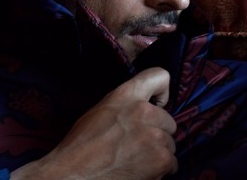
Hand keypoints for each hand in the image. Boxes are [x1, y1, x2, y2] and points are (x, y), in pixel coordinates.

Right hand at [11, 67, 176, 179]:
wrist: (74, 174)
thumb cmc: (82, 145)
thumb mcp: (102, 110)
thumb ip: (126, 104)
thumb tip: (146, 107)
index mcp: (126, 94)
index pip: (160, 76)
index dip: (162, 92)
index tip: (157, 105)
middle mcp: (143, 111)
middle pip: (168, 121)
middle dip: (157, 133)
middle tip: (137, 144)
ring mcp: (154, 135)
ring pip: (170, 144)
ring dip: (158, 152)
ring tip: (135, 159)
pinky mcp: (161, 159)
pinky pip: (172, 163)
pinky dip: (160, 170)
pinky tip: (139, 170)